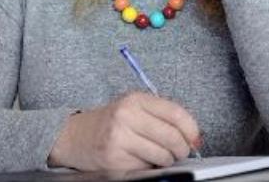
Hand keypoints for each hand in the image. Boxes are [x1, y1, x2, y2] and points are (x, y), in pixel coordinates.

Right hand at [48, 92, 201, 171]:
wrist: (73, 136)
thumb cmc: (109, 123)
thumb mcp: (133, 109)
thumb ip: (162, 117)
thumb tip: (194, 138)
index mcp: (134, 99)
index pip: (176, 114)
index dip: (192, 130)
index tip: (194, 138)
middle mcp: (126, 116)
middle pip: (173, 138)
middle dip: (181, 149)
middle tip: (176, 151)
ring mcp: (119, 139)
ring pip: (163, 157)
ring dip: (165, 161)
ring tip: (153, 155)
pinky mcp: (115, 160)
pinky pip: (147, 169)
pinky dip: (148, 168)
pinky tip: (137, 160)